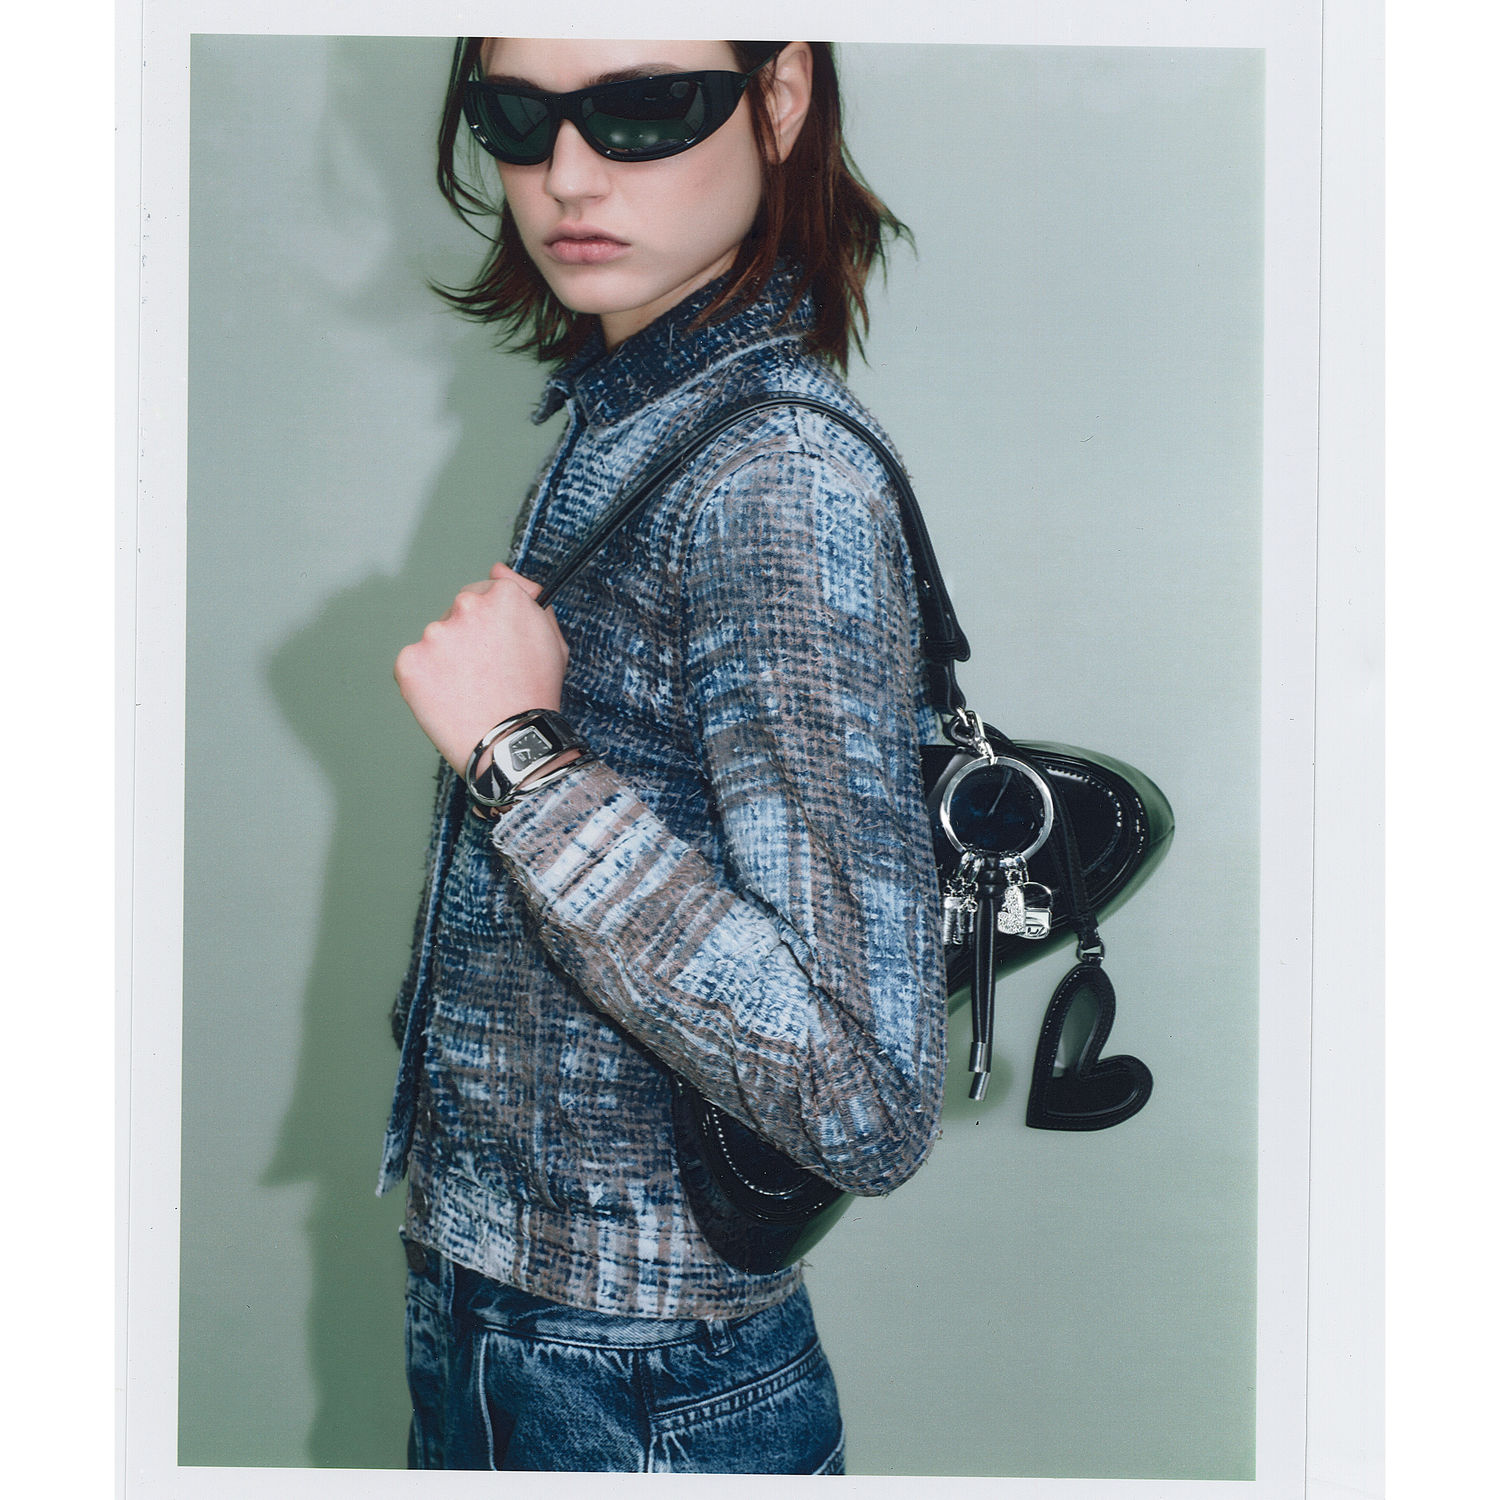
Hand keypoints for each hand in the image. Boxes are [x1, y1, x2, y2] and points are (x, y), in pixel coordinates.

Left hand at [394, 563, 569, 772]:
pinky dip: (427, 682)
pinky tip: (451, 700)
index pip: (487, 592)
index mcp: (503, 596)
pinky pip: (415, 666)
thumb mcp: (552, 641)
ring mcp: (433, 635)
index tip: (498, 647)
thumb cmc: (535, 696)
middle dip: (469, 638)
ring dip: (448, 660)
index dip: (493, 623)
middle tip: (487, 675)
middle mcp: (465, 607)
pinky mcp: (409, 662)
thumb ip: (528, 597)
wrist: (512, 745)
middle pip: (459, 613)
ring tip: (471, 692)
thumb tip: (498, 569)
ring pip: (437, 641)